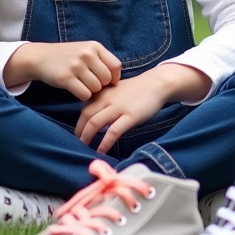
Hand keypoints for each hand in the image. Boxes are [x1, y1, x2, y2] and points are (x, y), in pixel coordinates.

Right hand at [4, 41, 121, 100]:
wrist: (40, 57)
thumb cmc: (67, 57)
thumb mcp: (85, 50)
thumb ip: (101, 60)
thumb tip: (116, 80)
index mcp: (94, 46)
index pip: (116, 66)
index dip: (114, 77)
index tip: (107, 82)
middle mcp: (86, 54)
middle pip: (107, 79)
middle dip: (101, 85)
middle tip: (91, 84)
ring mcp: (76, 66)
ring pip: (96, 88)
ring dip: (91, 91)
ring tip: (82, 85)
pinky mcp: (66, 78)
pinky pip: (84, 95)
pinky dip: (82, 96)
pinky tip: (76, 90)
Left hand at [76, 63, 210, 152]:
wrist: (157, 84)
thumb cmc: (136, 89)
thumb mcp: (116, 89)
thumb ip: (103, 99)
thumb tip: (92, 115)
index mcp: (103, 93)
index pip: (84, 107)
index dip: (79, 122)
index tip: (79, 133)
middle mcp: (107, 99)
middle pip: (86, 116)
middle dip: (79, 131)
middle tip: (78, 143)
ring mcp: (118, 108)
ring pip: (95, 123)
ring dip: (87, 137)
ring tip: (84, 147)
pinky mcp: (130, 116)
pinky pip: (113, 131)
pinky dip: (105, 142)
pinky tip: (101, 150)